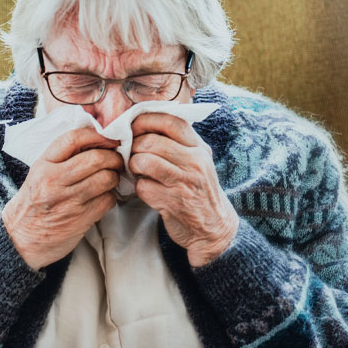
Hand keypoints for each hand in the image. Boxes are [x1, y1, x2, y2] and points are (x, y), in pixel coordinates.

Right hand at [2, 127, 122, 269]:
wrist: (20, 241)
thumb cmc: (34, 203)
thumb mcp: (39, 174)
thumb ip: (62, 157)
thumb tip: (97, 141)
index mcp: (43, 165)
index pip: (72, 139)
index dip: (96, 135)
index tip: (109, 138)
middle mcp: (53, 181)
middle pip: (95, 159)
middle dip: (114, 157)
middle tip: (117, 160)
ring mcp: (67, 201)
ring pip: (106, 178)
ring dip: (115, 176)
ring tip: (111, 178)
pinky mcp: (80, 219)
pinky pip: (107, 200)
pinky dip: (111, 196)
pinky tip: (104, 197)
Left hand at [129, 113, 238, 266]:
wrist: (214, 227)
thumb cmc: (198, 189)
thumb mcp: (197, 160)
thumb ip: (177, 142)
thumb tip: (143, 124)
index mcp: (199, 147)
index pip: (170, 121)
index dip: (146, 120)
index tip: (134, 126)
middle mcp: (195, 162)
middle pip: (150, 141)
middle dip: (134, 146)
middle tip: (133, 154)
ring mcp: (185, 182)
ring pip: (143, 161)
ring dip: (134, 166)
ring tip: (139, 170)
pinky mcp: (173, 202)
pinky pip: (143, 186)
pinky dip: (140, 188)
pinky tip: (148, 190)